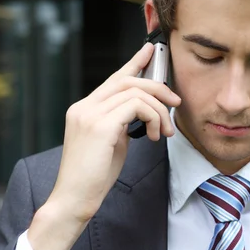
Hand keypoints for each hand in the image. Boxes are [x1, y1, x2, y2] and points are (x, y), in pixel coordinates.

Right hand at [27, 42, 180, 249]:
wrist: (74, 199)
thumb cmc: (93, 176)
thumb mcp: (110, 142)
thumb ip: (121, 122)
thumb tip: (143, 112)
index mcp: (84, 109)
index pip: (114, 78)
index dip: (134, 62)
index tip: (149, 51)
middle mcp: (84, 107)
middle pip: (128, 81)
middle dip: (158, 88)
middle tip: (175, 103)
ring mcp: (90, 114)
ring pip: (136, 93)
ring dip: (159, 111)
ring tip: (164, 132)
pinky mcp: (100, 125)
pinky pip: (137, 107)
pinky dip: (153, 118)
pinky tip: (155, 136)